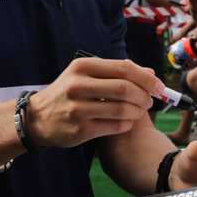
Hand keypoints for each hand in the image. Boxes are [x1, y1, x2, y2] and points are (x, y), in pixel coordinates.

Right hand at [25, 56, 156, 148]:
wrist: (38, 118)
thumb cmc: (68, 93)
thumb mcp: (86, 75)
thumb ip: (117, 72)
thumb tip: (150, 73)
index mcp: (82, 67)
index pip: (124, 68)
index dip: (146, 78)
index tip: (158, 86)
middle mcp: (77, 86)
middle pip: (125, 89)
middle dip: (144, 96)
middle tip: (150, 101)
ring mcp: (78, 109)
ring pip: (122, 109)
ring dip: (137, 111)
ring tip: (138, 111)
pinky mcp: (80, 129)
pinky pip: (115, 126)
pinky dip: (127, 124)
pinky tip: (126, 122)